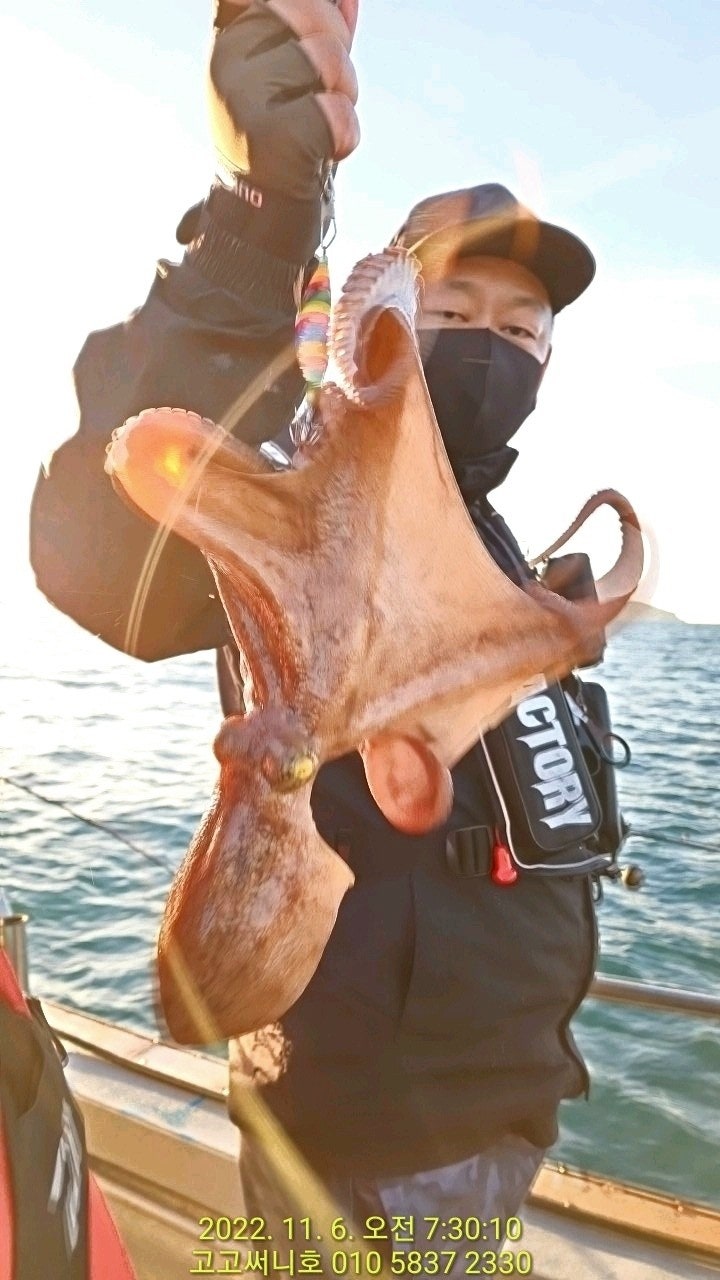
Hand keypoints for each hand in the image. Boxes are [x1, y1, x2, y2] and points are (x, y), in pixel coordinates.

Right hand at [209, 0, 359, 200]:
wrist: (259, 214)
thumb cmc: (282, 138)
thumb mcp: (294, 72)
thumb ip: (317, 29)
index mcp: (230, 32)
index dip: (318, 15)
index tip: (309, 53)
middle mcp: (227, 57)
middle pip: (317, 15)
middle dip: (338, 54)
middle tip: (322, 94)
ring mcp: (242, 97)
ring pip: (328, 59)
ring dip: (344, 93)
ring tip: (319, 121)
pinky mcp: (269, 138)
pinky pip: (335, 112)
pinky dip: (344, 134)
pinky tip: (322, 150)